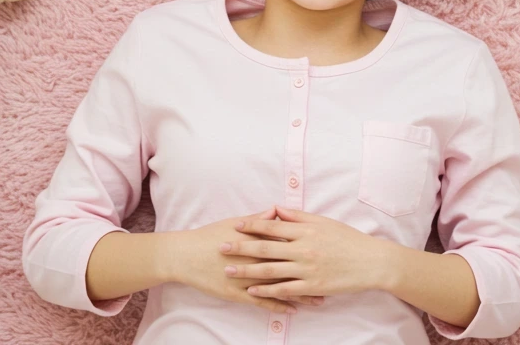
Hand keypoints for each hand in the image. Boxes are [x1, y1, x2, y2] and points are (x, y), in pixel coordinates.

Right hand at [165, 209, 323, 314]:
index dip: (310, 250)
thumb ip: (259, 219)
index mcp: (257, 241)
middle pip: (291, 268)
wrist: (185, 255)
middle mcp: (255, 261)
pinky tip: (294, 310)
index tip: (329, 253)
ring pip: (281, 289)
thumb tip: (277, 210)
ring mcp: (247, 279)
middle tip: (334, 279)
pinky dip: (280, 307)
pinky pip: (263, 303)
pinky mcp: (238, 294)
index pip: (289, 245)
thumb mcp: (234, 223)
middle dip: (313, 275)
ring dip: (302, 295)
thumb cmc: (211, 236)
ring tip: (321, 300)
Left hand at [221, 206, 396, 301]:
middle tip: (221, 248)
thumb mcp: (324, 222)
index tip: (235, 226)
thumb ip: (299, 216)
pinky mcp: (312, 287)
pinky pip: (285, 289)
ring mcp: (307, 269)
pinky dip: (267, 290)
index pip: (273, 226)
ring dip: (247, 271)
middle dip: (241, 248)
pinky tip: (252, 290)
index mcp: (306, 231)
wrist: (371, 262)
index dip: (252, 226)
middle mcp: (304, 249)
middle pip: (266, 248)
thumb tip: (277, 208)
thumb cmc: (348, 239)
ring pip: (271, 270)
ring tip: (229, 270)